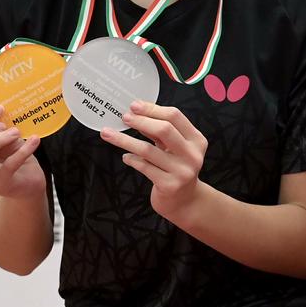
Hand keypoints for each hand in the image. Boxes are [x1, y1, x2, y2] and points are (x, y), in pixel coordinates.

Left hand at [102, 101, 208, 219]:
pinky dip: (131, 159)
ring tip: (108, 134)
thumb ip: (161, 133)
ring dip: (125, 140)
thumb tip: (137, 114)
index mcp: (197, 140)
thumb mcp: (175, 148)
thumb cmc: (177, 169)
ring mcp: (182, 171)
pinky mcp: (169, 185)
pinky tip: (125, 157)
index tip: (134, 106)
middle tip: (124, 117)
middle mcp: (192, 155)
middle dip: (141, 120)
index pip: (175, 116)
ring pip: (148, 149)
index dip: (152, 109)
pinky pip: (144, 167)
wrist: (185, 201)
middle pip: (165, 129)